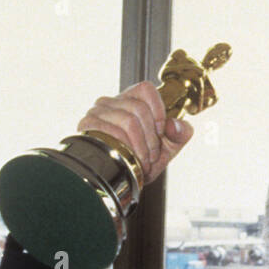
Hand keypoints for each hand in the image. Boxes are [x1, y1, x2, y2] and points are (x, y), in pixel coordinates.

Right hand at [76, 81, 194, 184]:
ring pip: (128, 121)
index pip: (146, 89)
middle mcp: (112, 101)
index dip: (158, 111)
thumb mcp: (168, 147)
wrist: (119, 179)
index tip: (160, 133)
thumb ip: (180, 133)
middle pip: (139, 108)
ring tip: (142, 161)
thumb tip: (175, 125)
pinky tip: (127, 159)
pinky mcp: (87, 125)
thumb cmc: (142, 160)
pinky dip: (125, 148)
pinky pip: (111, 131)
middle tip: (152, 156)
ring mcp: (98, 111)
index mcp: (132, 100)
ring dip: (140, 147)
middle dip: (151, 138)